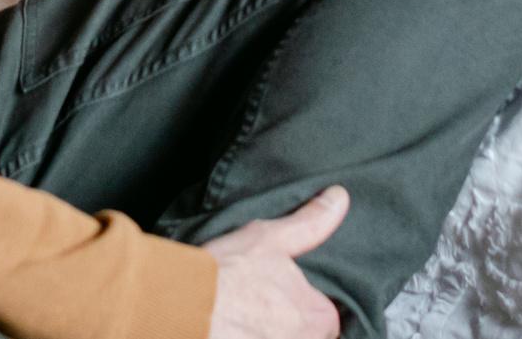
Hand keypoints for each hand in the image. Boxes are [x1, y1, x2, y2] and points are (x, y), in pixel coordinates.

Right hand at [205, 186, 348, 338]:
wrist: (182, 307)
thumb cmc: (227, 274)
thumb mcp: (271, 238)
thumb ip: (311, 223)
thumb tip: (339, 197)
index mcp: (318, 318)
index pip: (326, 320)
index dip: (304, 308)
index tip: (283, 300)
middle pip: (305, 338)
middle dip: (287, 328)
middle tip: (260, 312)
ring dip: (266, 335)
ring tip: (244, 323)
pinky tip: (232, 333)